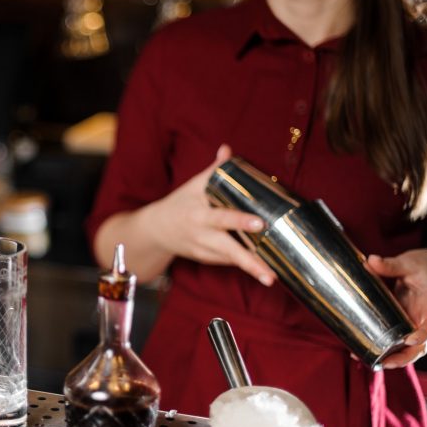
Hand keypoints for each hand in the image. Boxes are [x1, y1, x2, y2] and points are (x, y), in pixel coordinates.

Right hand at [141, 145, 276, 285]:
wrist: (156, 229)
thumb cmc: (180, 204)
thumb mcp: (193, 185)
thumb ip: (214, 170)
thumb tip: (227, 149)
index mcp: (199, 213)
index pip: (222, 216)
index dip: (241, 220)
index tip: (260, 223)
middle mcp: (200, 234)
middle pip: (227, 248)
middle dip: (248, 260)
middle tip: (268, 271)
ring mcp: (202, 249)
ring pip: (229, 259)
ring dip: (250, 268)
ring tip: (270, 276)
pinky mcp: (203, 258)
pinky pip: (225, 261)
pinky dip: (242, 264)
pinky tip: (261, 269)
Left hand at [365, 249, 426, 368]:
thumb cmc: (423, 266)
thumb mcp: (408, 262)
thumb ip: (391, 265)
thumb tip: (370, 261)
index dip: (423, 333)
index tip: (411, 339)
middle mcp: (423, 318)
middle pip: (421, 345)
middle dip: (406, 357)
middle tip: (386, 363)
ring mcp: (414, 323)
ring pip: (410, 348)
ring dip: (395, 359)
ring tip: (373, 363)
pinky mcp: (404, 324)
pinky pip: (397, 341)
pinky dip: (386, 350)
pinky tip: (365, 353)